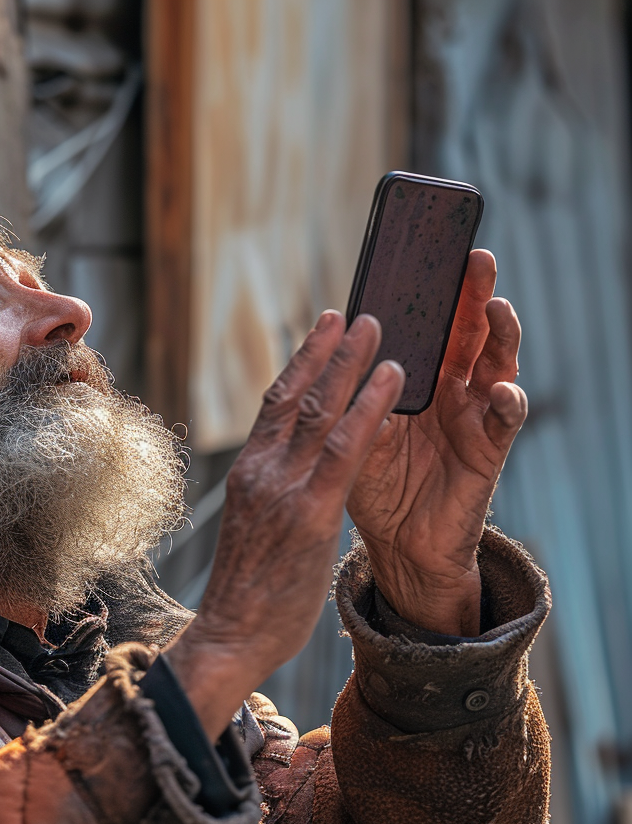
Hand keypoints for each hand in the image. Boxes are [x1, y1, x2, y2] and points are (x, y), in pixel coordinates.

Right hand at [167, 312, 403, 738]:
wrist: (229, 637)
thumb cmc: (246, 595)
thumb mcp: (256, 534)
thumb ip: (277, 498)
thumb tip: (301, 483)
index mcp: (248, 475)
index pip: (274, 407)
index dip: (299, 366)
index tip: (319, 335)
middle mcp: (260, 471)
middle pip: (295, 395)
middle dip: (327, 350)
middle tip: (353, 313)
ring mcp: (281, 489)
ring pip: (321, 410)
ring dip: (352, 363)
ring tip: (379, 326)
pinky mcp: (309, 514)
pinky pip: (345, 450)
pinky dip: (370, 408)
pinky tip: (393, 379)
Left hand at [346, 250, 526, 636]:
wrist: (397, 545)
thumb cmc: (374, 485)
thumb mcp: (358, 432)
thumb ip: (358, 394)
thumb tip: (339, 344)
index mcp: (416, 382)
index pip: (428, 327)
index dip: (432, 294)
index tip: (430, 254)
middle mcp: (449, 392)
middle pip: (465, 334)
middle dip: (471, 296)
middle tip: (474, 258)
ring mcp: (472, 418)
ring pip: (495, 365)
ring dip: (499, 335)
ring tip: (495, 307)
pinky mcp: (488, 452)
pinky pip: (505, 421)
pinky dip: (508, 403)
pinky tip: (502, 389)